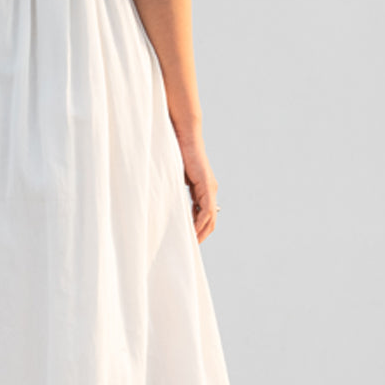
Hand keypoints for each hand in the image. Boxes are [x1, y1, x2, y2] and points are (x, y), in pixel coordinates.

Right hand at [175, 127, 219, 242]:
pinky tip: (192, 231)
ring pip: (210, 218)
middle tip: (191, 247)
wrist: (184, 137)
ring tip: (192, 243)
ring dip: (202, 232)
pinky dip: (200, 222)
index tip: (190, 240)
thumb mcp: (178, 177)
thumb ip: (179, 190)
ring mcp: (210, 188)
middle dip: (202, 234)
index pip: (205, 215)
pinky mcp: (207, 185)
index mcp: (203, 189)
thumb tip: (173, 204)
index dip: (199, 228)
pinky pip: (206, 210)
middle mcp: (210, 190)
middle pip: (211, 220)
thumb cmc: (178, 153)